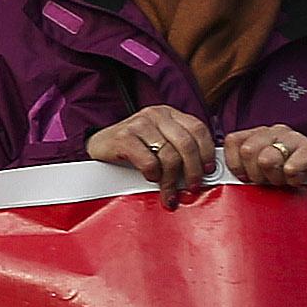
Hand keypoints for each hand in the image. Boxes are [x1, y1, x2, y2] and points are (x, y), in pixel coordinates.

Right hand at [84, 104, 218, 202]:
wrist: (99, 145)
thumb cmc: (134, 148)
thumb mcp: (160, 142)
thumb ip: (180, 149)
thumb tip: (204, 171)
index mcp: (169, 114)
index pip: (198, 128)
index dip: (206, 152)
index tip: (208, 170)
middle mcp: (156, 114)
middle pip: (186, 144)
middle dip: (192, 171)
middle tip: (191, 187)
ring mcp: (139, 124)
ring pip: (169, 156)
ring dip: (171, 181)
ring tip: (168, 193)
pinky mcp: (124, 137)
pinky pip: (149, 162)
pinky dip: (153, 175)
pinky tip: (150, 177)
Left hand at [222, 124, 306, 189]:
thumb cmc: (287, 178)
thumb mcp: (260, 173)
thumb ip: (243, 169)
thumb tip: (224, 174)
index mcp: (258, 134)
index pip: (233, 141)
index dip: (236, 164)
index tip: (246, 178)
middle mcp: (274, 131)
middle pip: (248, 151)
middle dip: (256, 174)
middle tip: (269, 181)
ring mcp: (293, 137)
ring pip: (267, 159)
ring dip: (274, 178)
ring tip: (283, 180)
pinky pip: (291, 165)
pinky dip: (291, 178)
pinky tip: (295, 179)